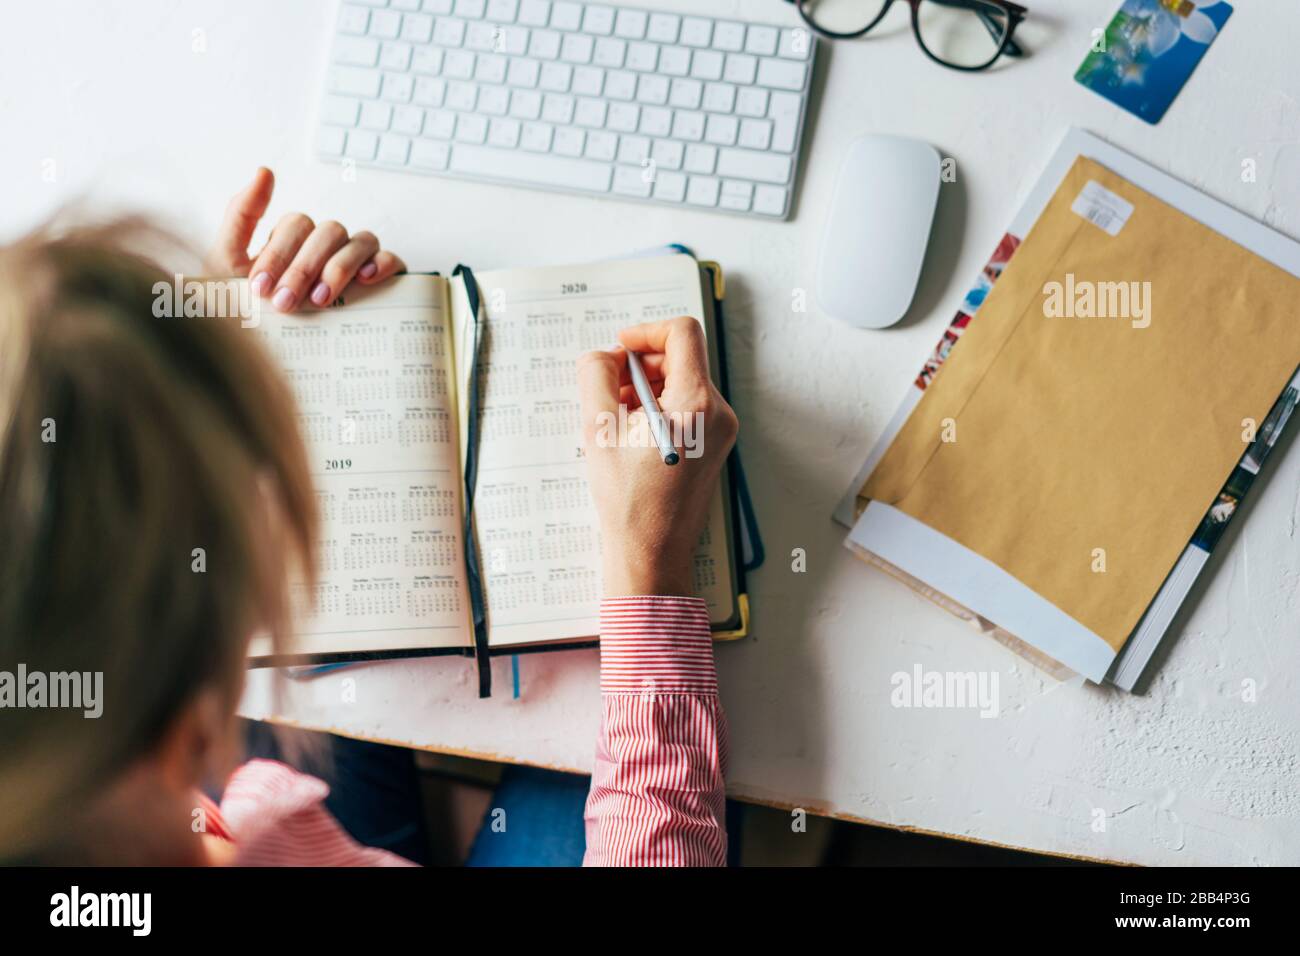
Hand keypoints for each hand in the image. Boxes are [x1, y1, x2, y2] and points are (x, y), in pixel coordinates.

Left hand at [208, 167, 405, 312]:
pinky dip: (381, 263)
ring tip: (320, 301)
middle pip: (326, 231)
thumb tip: (264, 170)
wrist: (268, 360)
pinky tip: (366, 280)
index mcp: (293, 240)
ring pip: (358, 241)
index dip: (278, 253)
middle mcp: (325, 246)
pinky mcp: (381, 279)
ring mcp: (354, 261)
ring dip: (337, 269)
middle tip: (285, 303)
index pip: (294, 225)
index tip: (260, 288)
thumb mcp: (229, 264)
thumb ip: (241, 215)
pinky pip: (390, 258)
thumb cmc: (251, 313)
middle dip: (302, 268)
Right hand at [576, 316, 738, 597]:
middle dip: (641, 364)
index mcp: (697, 403)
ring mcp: (722, 431)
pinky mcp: (716, 447)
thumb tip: (604, 355)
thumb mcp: (598, 428)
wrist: (651, 552)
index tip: (620, 346)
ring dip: (647, 387)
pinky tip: (632, 433)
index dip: (646, 331)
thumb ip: (596, 375)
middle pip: (682, 358)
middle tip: (608, 387)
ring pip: (684, 383)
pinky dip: (660, 408)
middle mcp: (719, 413)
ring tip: (615, 414)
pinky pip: (689, 408)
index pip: (682, 333)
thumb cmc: (627, 499)